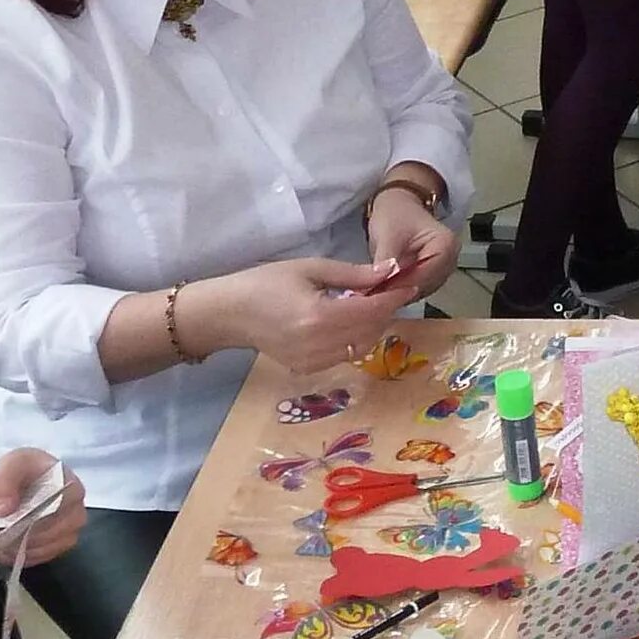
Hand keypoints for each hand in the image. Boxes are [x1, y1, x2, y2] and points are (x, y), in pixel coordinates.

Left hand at [0, 450, 83, 561]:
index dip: (33, 514)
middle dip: (24, 532)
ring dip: (23, 545)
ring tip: (4, 536)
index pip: (58, 506)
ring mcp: (72, 528)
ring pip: (48, 546)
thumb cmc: (23, 470)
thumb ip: (4, 481)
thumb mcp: (11, 464)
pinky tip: (11, 545)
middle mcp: (77, 508)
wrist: (23, 481)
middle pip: (53, 529)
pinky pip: (45, 556)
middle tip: (1, 529)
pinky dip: (25, 553)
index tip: (10, 515)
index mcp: (70, 484)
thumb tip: (2, 510)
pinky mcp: (62, 544)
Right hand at [195, 259, 406, 369]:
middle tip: (390, 291)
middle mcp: (320, 345)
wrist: (229, 314)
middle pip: (371, 331)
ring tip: (369, 305)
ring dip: (373, 327)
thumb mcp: (310, 268)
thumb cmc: (265, 283)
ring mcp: (314, 362)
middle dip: (386, 311)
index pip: (372, 310)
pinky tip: (349, 321)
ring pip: (362, 346)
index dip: (395, 298)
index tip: (409, 284)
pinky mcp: (308, 370)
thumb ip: (353, 274)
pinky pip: (344, 355)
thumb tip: (390, 271)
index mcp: (320, 317)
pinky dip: (355, 339)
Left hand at [363, 183, 459, 305]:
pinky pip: (415, 290)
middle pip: (424, 286)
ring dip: (397, 294)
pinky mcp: (431, 277)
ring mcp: (442, 271)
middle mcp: (450, 260)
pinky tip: (383, 290)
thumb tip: (381, 280)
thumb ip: (386, 257)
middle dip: (398, 291)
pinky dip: (399, 292)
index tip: (377, 291)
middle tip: (372, 295)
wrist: (397, 208)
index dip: (400, 285)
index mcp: (446, 244)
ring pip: (419, 292)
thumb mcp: (388, 232)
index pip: (425, 275)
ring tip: (374, 292)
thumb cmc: (396, 214)